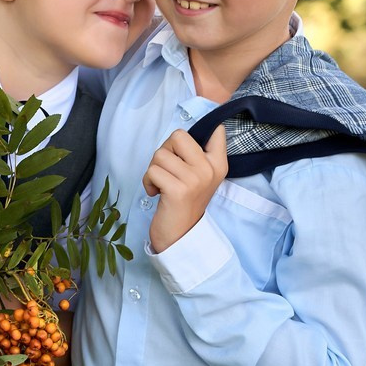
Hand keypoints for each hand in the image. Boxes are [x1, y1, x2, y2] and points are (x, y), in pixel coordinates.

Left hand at [141, 125, 227, 252]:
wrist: (180, 235)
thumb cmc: (184, 201)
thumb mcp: (199, 177)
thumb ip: (196, 155)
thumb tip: (181, 134)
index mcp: (218, 163)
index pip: (216, 130)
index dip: (197, 132)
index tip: (188, 147)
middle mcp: (209, 169)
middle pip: (178, 136)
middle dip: (165, 151)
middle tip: (167, 170)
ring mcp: (195, 180)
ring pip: (160, 154)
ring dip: (153, 170)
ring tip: (162, 184)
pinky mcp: (178, 190)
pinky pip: (152, 171)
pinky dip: (147, 182)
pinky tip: (156, 193)